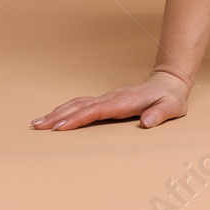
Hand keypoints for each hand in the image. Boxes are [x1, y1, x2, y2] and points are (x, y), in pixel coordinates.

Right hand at [30, 70, 190, 130]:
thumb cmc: (170, 98)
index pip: (97, 110)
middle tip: (38, 126)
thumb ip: (160, 114)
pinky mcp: (106, 101)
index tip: (60, 127)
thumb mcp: (172, 107)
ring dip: (57, 112)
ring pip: (78, 104)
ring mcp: (107, 98)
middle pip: (81, 106)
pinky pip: (81, 104)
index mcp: (124, 102)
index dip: (78, 118)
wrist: (169, 83)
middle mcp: (112, 98)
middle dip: (59, 116)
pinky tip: (54, 116)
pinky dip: (65, 109)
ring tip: (37, 123)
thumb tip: (146, 123)